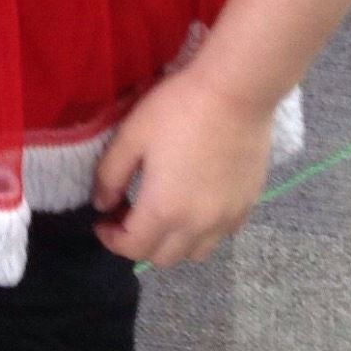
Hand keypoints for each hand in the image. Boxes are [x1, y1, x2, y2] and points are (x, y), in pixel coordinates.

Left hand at [90, 64, 274, 268]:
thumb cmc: (178, 109)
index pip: (132, 248)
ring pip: (195, 253)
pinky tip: (195, 203)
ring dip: (172, 243)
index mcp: (164, 210)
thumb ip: (110, 175)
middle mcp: (197, 225)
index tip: (102, 220)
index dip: (111, 239)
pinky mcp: (248, 205)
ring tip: (163, 213)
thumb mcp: (131, 136)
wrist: (236, 91)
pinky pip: (220, 235)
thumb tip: (102, 204)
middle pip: (163, 258)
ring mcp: (226, 218)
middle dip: (139, 243)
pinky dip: (202, 232)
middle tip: (128, 214)